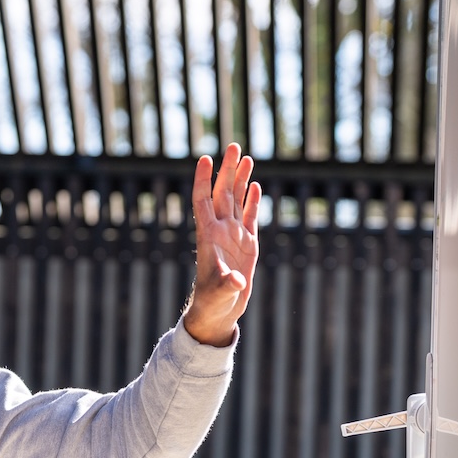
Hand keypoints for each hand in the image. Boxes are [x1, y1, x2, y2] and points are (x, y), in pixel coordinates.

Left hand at [183, 143, 261, 346]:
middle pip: (222, 193)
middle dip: (228, 170)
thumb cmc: (213, 302)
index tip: (206, 158)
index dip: (204, 180)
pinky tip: (254, 185)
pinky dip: (252, 201)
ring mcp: (234, 236)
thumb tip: (236, 281)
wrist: (219, 312)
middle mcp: (220, 231)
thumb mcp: (220, 293)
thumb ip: (227, 284)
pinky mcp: (247, 245)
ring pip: (236, 200)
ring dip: (240, 179)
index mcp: (209, 236)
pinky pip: (249, 217)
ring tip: (246, 157)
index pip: (203, 201)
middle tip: (233, 145)